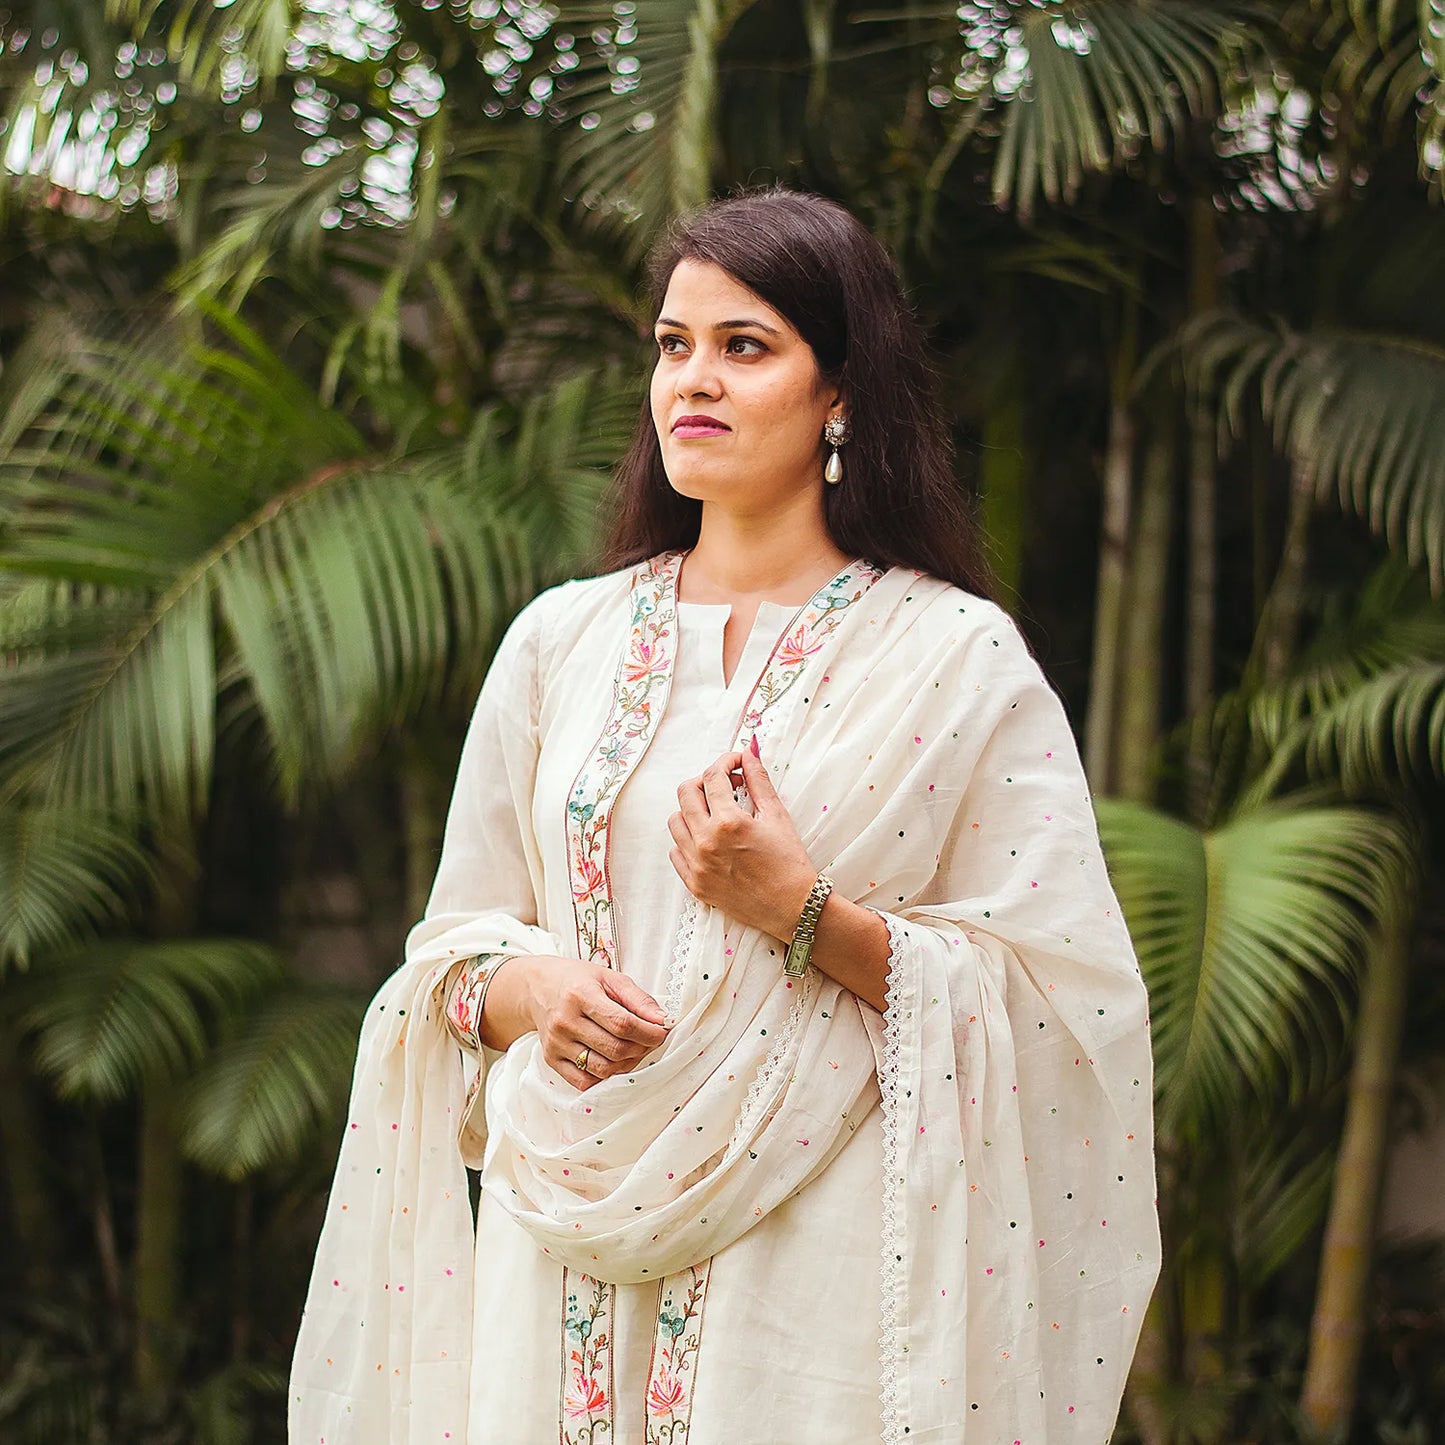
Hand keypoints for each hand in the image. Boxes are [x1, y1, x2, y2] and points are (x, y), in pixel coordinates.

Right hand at [523, 956, 669, 1091]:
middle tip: (650, 1040)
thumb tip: (662, 1020)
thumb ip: (638, 999)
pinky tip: (613, 1061)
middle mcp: (565, 1021)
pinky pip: (584, 1082)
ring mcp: (556, 1044)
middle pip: (614, 1049)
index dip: (648, 1033)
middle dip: (641, 1048)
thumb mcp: (609, 978)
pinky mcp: (551, 1060)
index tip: (662, 1032)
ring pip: (602, 1069)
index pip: (621, 1023)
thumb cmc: (577, 980)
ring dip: (627, 1063)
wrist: (538, 988)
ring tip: (633, 1049)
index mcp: (580, 995)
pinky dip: (605, 1077)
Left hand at [667, 738, 817, 940]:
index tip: (735, 763)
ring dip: (692, 810)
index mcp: (728, 823)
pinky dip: (687, 840)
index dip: (725, 762)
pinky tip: (708, 840)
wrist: (792, 907)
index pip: (713, 776)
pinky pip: (675, 852)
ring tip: (715, 814)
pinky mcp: (695, 884)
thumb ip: (758, 781)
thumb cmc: (789, 862)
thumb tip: (748, 754)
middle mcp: (706, 842)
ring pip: (675, 822)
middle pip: (686, 793)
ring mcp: (697, 865)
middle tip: (724, 786)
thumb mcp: (777, 816)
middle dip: (704, 781)